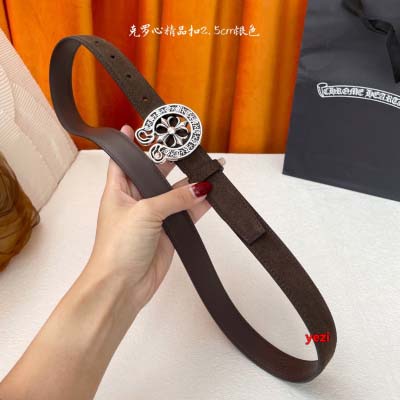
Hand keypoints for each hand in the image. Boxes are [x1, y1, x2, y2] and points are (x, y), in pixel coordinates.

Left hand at [87, 125, 222, 311]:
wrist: (123, 285)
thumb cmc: (117, 247)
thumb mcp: (145, 212)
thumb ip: (174, 198)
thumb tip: (200, 188)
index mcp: (119, 190)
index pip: (124, 161)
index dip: (130, 145)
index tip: (138, 128)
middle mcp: (136, 200)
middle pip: (155, 173)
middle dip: (170, 160)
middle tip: (188, 147)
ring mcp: (154, 217)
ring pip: (175, 193)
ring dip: (191, 182)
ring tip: (209, 168)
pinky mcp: (169, 232)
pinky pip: (187, 213)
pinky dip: (199, 204)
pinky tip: (211, 194)